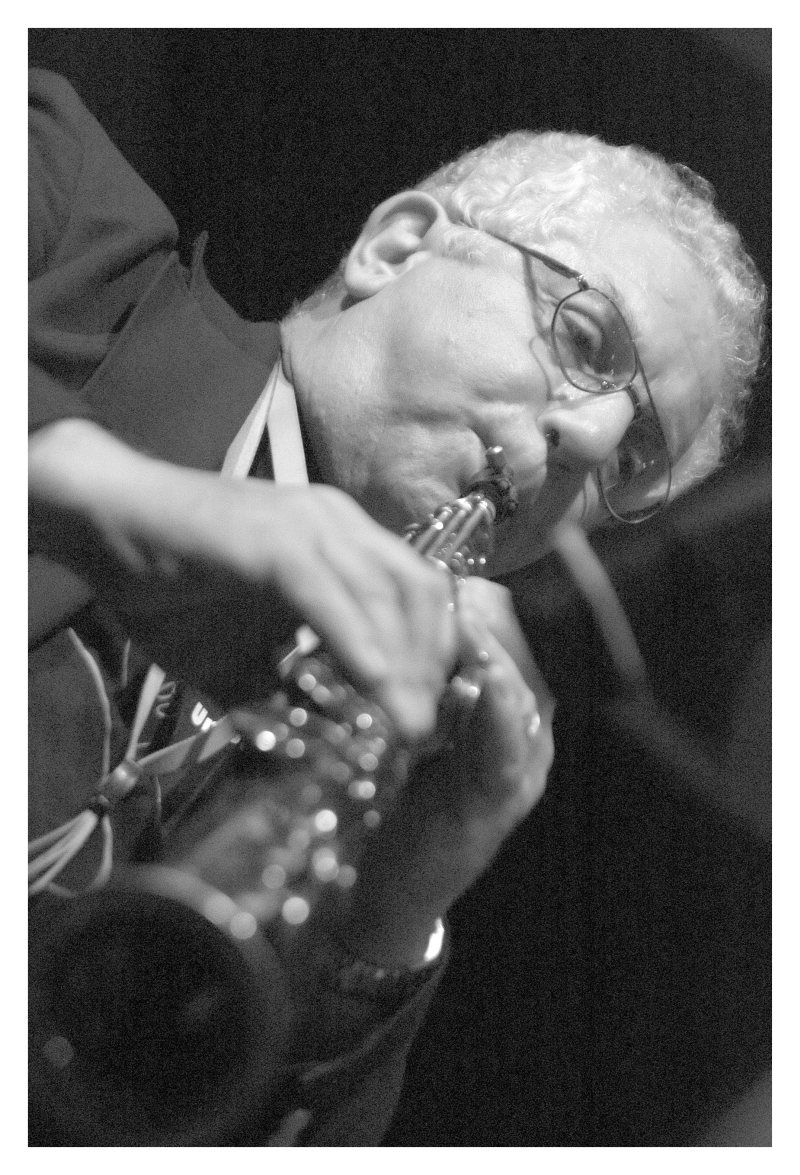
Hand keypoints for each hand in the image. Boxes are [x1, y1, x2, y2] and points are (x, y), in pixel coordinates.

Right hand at [29, 420, 456, 740]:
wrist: (104, 523)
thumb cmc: (170, 587)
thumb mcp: (241, 657)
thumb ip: (284, 692)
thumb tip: (323, 748)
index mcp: (343, 540)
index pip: (419, 594)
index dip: (434, 656)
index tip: (428, 715)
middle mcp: (338, 524)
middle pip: (418, 593)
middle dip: (431, 667)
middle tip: (422, 731)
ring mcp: (307, 525)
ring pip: (383, 593)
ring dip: (402, 665)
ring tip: (405, 724)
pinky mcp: (269, 540)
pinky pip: (325, 593)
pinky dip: (353, 639)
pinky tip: (372, 683)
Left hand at [324, 578, 554, 966]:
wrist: (395, 887)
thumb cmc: (404, 799)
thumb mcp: (420, 728)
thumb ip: (430, 683)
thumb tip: (417, 619)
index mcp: (514, 714)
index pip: (517, 642)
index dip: (491, 607)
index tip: (456, 577)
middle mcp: (531, 736)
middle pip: (529, 660)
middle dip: (492, 621)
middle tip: (454, 587)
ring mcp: (523, 769)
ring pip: (525, 696)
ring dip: (496, 654)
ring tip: (469, 617)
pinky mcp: (502, 800)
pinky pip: (508, 747)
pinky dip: (499, 710)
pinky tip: (484, 681)